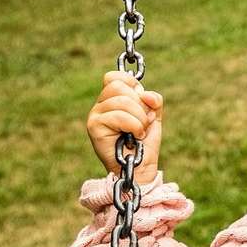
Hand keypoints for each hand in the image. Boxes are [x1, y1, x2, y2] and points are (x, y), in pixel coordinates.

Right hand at [87, 70, 162, 184]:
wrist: (140, 168)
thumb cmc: (144, 145)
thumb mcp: (152, 117)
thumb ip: (152, 100)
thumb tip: (146, 93)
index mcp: (111, 100)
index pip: (114, 77)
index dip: (132, 84)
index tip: (143, 101)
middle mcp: (100, 106)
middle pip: (118, 86)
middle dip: (139, 104)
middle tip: (143, 121)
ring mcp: (95, 116)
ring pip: (121, 101)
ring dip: (139, 117)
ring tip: (140, 132)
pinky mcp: (94, 127)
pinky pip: (118, 115)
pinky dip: (134, 125)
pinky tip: (135, 136)